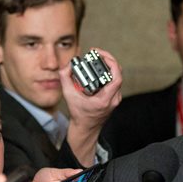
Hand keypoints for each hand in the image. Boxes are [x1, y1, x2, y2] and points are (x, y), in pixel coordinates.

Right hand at [59, 48, 121, 165]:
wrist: (86, 128)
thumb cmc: (79, 116)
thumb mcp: (69, 96)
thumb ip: (65, 79)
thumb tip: (67, 66)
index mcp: (106, 99)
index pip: (117, 77)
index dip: (111, 62)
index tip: (100, 54)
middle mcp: (114, 99)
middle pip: (118, 73)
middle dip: (108, 60)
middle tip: (97, 53)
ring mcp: (115, 99)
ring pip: (116, 77)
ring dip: (108, 65)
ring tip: (98, 58)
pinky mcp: (113, 98)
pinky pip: (114, 81)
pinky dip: (107, 72)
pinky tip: (99, 68)